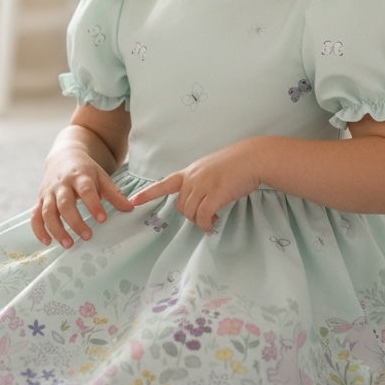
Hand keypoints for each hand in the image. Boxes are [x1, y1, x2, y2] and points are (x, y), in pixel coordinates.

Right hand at [31, 155, 132, 248]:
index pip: (86, 191)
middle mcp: (61, 185)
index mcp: (79, 177)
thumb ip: (114, 194)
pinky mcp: (40, 200)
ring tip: (69, 245)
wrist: (64, 157)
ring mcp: (49, 193)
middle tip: (88, 236)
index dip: (93, 205)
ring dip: (57, 229)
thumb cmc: (86, 171)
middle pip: (65, 204)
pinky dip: (39, 230)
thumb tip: (130, 209)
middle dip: (75, 221)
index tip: (103, 219)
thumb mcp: (102, 177)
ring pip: (48, 212)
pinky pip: (35, 216)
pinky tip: (47, 242)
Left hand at [129, 141, 260, 232]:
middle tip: (206, 217)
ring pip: (190, 212)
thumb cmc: (234, 164)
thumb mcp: (210, 169)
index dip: (148, 193)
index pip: (164, 183)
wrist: (252, 158)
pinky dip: (206, 225)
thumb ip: (200, 181)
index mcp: (190, 172)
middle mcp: (193, 178)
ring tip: (212, 221)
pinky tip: (213, 225)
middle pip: (180, 205)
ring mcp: (203, 185)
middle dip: (190, 215)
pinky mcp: (215, 194)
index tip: (133, 201)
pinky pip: (203, 216)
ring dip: (199, 221)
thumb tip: (198, 199)